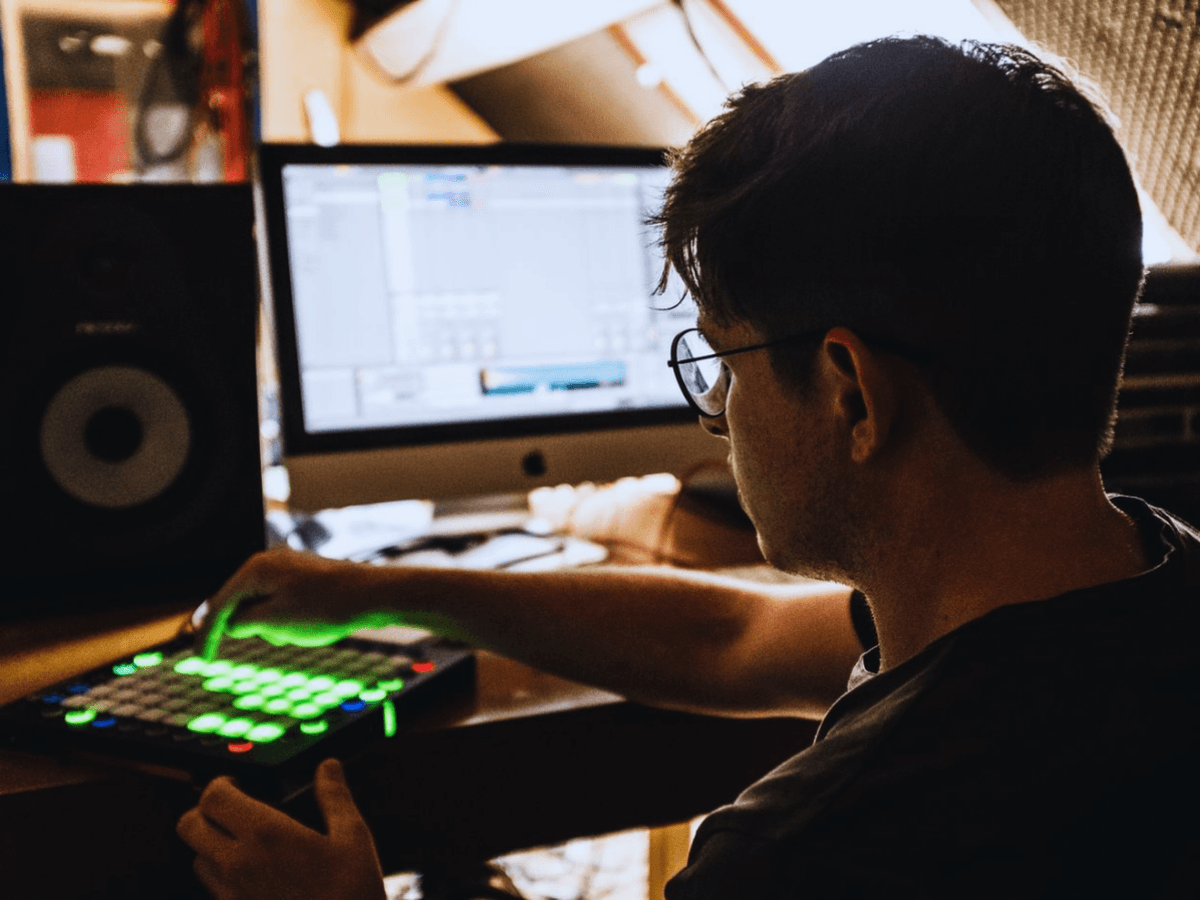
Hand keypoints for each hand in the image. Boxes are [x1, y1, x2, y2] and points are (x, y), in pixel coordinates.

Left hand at [177, 758, 386, 899]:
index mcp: (266, 835)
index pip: (214, 796)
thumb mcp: (353, 839)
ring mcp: (231, 895)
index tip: (236, 783)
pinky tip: (254, 878)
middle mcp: (238, 864)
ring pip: (197, 860)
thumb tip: (328, 768)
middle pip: (189, 826)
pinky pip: (213, 890)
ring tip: (243, 844)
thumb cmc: (349, 896)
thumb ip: (335, 797)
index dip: (220, 783)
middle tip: (230, 809)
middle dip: (204, 811)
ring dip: (210, 845)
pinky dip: (222, 877)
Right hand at [194, 549, 384, 660]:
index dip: (208, 635)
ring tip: (304, 627)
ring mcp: (288, 566)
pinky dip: (289, 618)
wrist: (373, 595)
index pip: (219, 605)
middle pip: (241, 603)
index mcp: (255, 569)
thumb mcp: (275, 622)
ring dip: (274, 625)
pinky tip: (312, 622)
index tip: (203, 660)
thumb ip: (243, 623)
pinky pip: (284, 602)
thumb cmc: (325, 607)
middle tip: (284, 635)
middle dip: (255, 627)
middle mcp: (269, 561)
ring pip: (264, 605)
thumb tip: (229, 623)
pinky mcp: (305, 575)